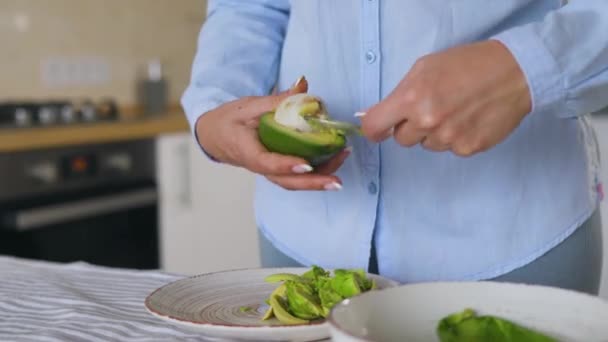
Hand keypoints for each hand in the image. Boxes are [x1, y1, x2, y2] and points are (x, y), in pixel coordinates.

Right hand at [196, 77, 349, 190]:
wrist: (214, 136)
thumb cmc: (229, 120)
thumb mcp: (249, 105)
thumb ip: (278, 99)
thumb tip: (303, 85)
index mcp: (248, 151)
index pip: (268, 162)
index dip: (287, 164)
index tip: (306, 164)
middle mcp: (260, 166)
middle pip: (286, 181)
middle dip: (313, 183)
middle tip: (335, 181)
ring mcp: (269, 170)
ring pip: (293, 182)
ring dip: (318, 181)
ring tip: (340, 174)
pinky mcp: (277, 169)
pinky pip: (296, 176)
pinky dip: (315, 173)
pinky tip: (333, 163)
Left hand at [359, 40, 531, 156]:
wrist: (514, 73)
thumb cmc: (468, 64)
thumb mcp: (425, 68)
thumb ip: (399, 93)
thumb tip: (374, 115)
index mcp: (412, 97)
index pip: (375, 126)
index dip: (374, 128)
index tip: (378, 128)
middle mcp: (428, 121)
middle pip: (402, 139)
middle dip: (410, 126)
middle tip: (431, 107)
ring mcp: (449, 138)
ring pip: (427, 145)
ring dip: (434, 132)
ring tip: (455, 110)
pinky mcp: (467, 148)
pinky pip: (450, 149)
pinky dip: (456, 138)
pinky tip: (469, 119)